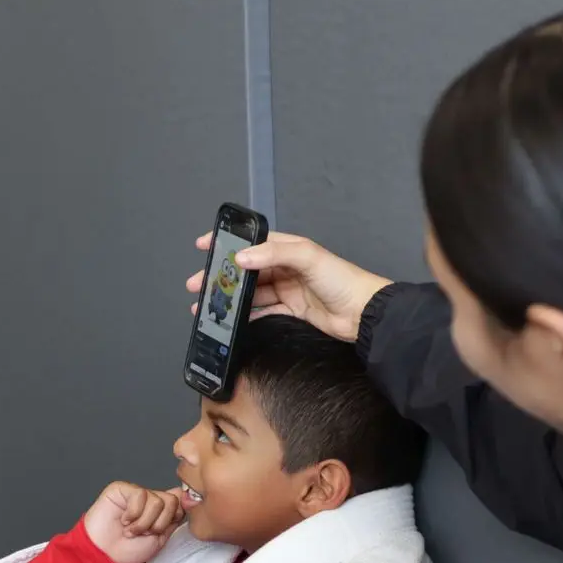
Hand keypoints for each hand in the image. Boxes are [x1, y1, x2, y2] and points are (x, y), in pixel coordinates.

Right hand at [83, 482, 185, 562]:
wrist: (105, 556)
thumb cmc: (129, 550)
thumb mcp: (160, 538)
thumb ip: (172, 517)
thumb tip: (180, 492)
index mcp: (159, 510)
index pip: (180, 503)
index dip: (171, 519)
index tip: (157, 532)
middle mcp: (148, 499)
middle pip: (172, 501)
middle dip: (158, 524)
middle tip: (143, 533)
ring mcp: (135, 493)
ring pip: (157, 501)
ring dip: (143, 523)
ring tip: (130, 530)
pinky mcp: (121, 489)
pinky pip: (140, 495)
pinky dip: (133, 514)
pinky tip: (123, 521)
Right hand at [188, 231, 390, 343]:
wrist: (364, 313)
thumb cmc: (342, 279)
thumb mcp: (308, 258)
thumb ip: (274, 255)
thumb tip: (242, 257)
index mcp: (288, 248)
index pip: (251, 242)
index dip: (227, 244)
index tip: (204, 245)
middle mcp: (286, 267)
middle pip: (246, 270)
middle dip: (222, 276)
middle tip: (199, 283)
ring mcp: (288, 289)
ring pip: (251, 292)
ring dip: (231, 298)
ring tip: (208, 305)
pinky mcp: (291, 310)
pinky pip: (263, 311)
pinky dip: (247, 315)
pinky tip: (232, 320)